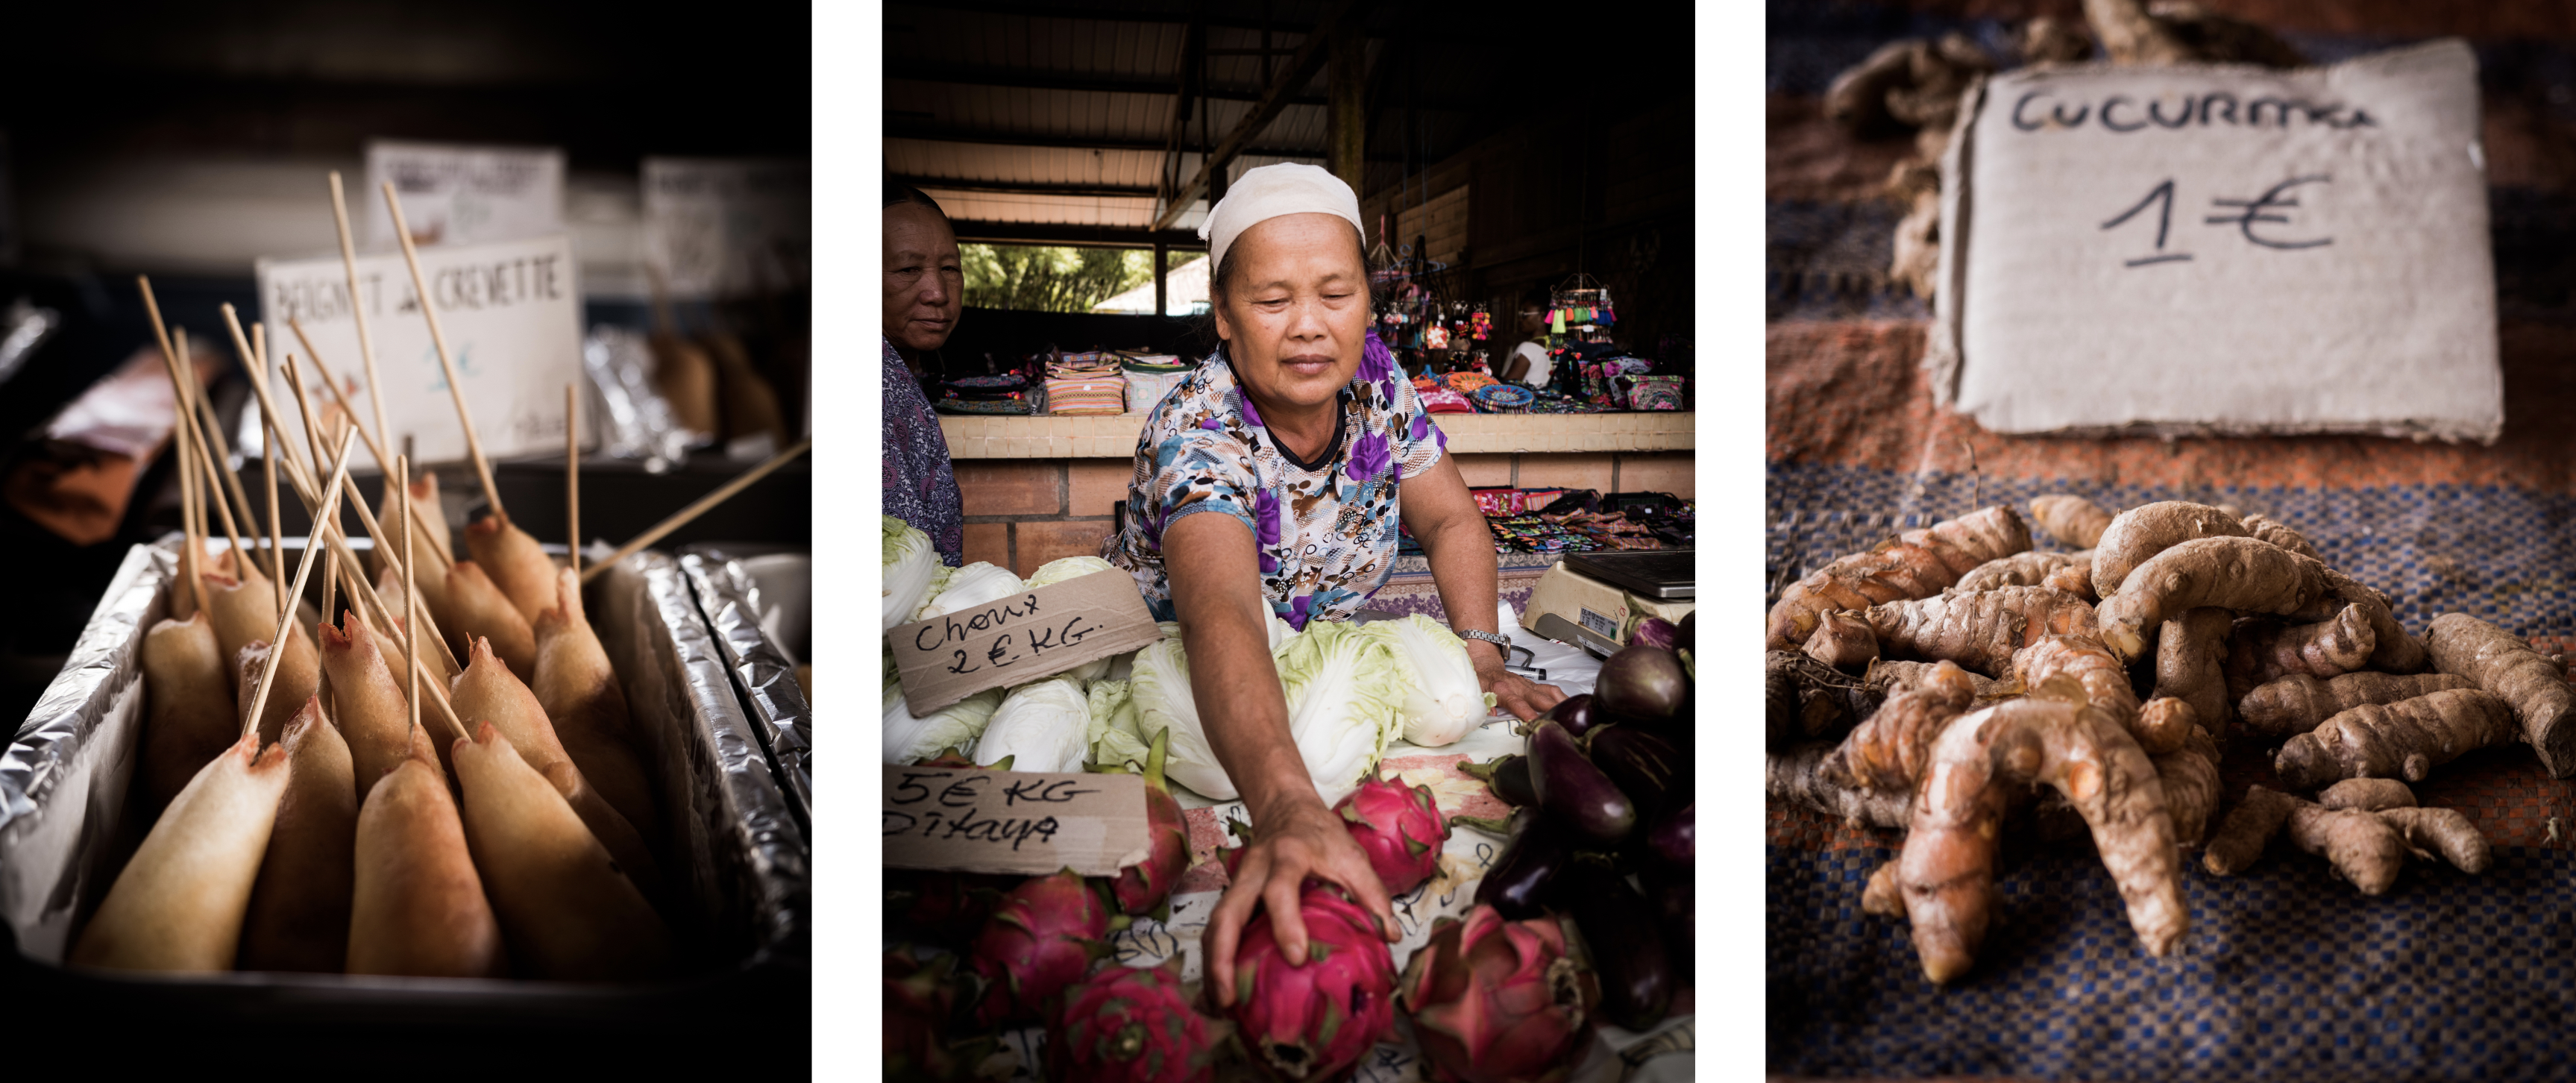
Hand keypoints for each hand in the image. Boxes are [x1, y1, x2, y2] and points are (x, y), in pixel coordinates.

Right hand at [1202, 798, 1399, 1008]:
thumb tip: (1390, 936)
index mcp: (1287, 857)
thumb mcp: (1352, 855)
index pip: (1280, 889)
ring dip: (1211, 965)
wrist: (1285, 807)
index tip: (1297, 957)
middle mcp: (1253, 871)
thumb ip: (1372, 893)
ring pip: (1214, 925)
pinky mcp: (1231, 897)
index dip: (1286, 923)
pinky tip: (1219, 989)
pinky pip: (1215, 930)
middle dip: (1222, 956)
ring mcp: (1237, 885)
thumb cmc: (1321, 835)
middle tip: (1228, 998)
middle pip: (1226, 913)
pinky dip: (1213, 960)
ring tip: (1218, 1005)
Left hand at [1474, 650, 1565, 720]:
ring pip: (1549, 691)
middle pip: (1540, 697)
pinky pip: (1550, 690)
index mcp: (1503, 689)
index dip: (1527, 712)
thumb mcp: (1476, 691)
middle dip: (1553, 709)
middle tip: (1564, 721)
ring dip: (1561, 702)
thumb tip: (1491, 713)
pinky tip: (1569, 705)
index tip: (1535, 722)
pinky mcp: (1534, 685)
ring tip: (1573, 713)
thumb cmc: (1481, 680)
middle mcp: (1519, 686)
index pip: (1517, 703)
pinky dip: (1561, 697)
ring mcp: (1528, 685)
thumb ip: (1482, 702)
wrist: (1486, 666)